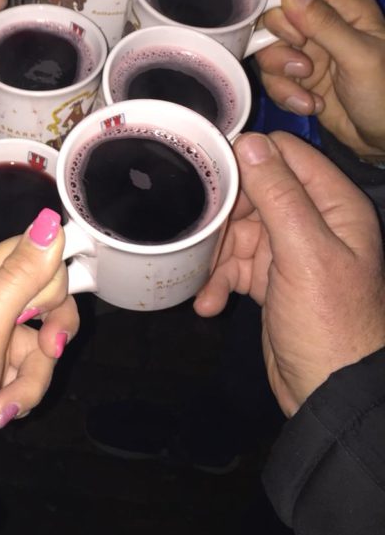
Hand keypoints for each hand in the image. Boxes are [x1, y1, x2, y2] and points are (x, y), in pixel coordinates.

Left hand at [0, 209, 76, 496]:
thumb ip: (22, 276)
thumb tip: (50, 219)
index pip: (36, 255)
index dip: (51, 286)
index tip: (45, 316)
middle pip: (47, 302)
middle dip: (49, 340)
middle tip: (46, 355)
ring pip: (40, 346)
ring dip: (31, 380)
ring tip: (1, 405)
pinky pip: (26, 374)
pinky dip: (18, 396)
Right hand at [195, 132, 384, 415]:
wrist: (331, 395)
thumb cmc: (329, 323)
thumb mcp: (304, 253)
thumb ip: (278, 195)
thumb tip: (248, 140)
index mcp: (334, 205)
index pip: (285, 154)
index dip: (247, 158)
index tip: (207, 171)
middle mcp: (314, 221)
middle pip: (255, 192)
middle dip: (225, 214)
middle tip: (200, 233)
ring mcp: (291, 252)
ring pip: (239, 230)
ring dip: (217, 255)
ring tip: (204, 280)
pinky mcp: (271, 281)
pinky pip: (236, 266)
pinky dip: (220, 282)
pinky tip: (209, 304)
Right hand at [256, 0, 384, 158]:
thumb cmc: (384, 95)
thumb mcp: (358, 57)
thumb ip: (324, 23)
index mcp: (344, 8)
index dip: (282, 12)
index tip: (294, 39)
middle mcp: (322, 25)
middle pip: (272, 22)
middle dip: (278, 51)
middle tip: (302, 70)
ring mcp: (309, 52)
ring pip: (268, 53)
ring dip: (282, 80)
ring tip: (309, 97)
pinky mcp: (299, 78)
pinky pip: (273, 79)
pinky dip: (287, 96)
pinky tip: (312, 106)